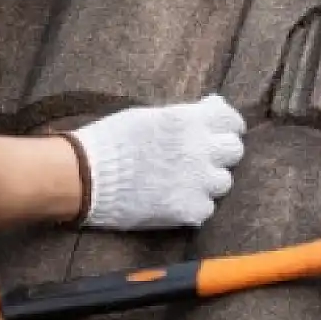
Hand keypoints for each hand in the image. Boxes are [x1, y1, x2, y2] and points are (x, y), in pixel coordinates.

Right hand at [67, 94, 246, 229]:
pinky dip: (194, 205)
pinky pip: (206, 208)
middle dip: (221, 152)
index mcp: (189, 121)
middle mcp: (200, 149)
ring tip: (187, 181)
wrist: (86, 177)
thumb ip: (183, 117)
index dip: (229, 126)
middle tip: (204, 157)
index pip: (231, 120)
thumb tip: (209, 109)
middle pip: (234, 151)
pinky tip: (176, 200)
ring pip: (223, 182)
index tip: (223, 131)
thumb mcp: (149, 116)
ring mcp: (197, 182)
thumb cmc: (111, 141)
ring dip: (208, 180)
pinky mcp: (188, 210)